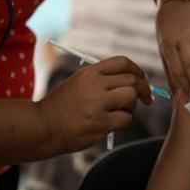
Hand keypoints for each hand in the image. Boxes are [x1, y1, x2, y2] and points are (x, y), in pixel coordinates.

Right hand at [37, 56, 152, 153]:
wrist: (43, 127)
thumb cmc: (63, 106)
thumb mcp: (79, 83)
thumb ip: (103, 79)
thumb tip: (135, 81)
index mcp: (90, 73)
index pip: (122, 62)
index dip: (137, 70)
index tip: (142, 79)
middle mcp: (94, 85)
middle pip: (132, 80)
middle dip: (143, 90)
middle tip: (146, 99)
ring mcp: (97, 105)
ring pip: (131, 98)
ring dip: (131, 106)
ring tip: (120, 112)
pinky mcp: (99, 123)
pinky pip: (125, 119)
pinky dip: (123, 121)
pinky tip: (111, 124)